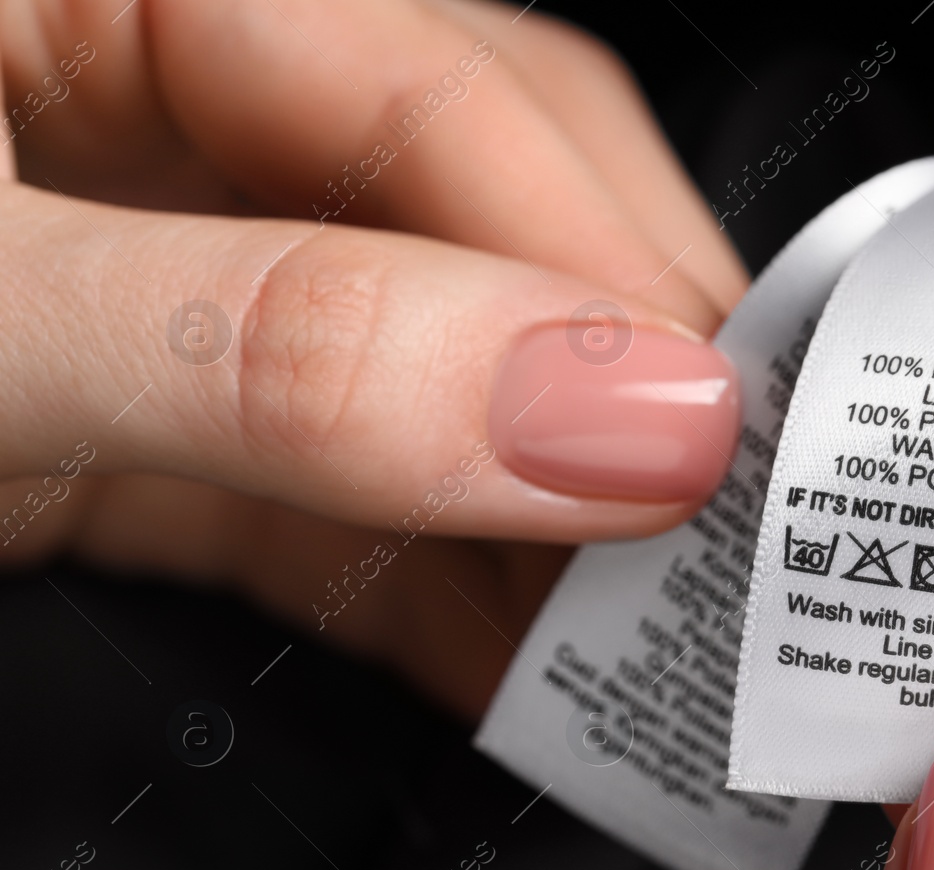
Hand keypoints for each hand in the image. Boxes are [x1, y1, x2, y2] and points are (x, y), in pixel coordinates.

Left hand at [0, 0, 746, 715]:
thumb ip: (280, 351)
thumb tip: (601, 411)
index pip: (445, 88)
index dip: (603, 265)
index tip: (708, 432)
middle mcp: (162, 110)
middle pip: (486, 210)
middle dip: (613, 376)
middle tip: (723, 518)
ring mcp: (165, 272)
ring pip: (438, 362)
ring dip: (548, 505)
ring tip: (649, 614)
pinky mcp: (148, 423)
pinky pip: (339, 489)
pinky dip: (436, 585)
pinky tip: (520, 656)